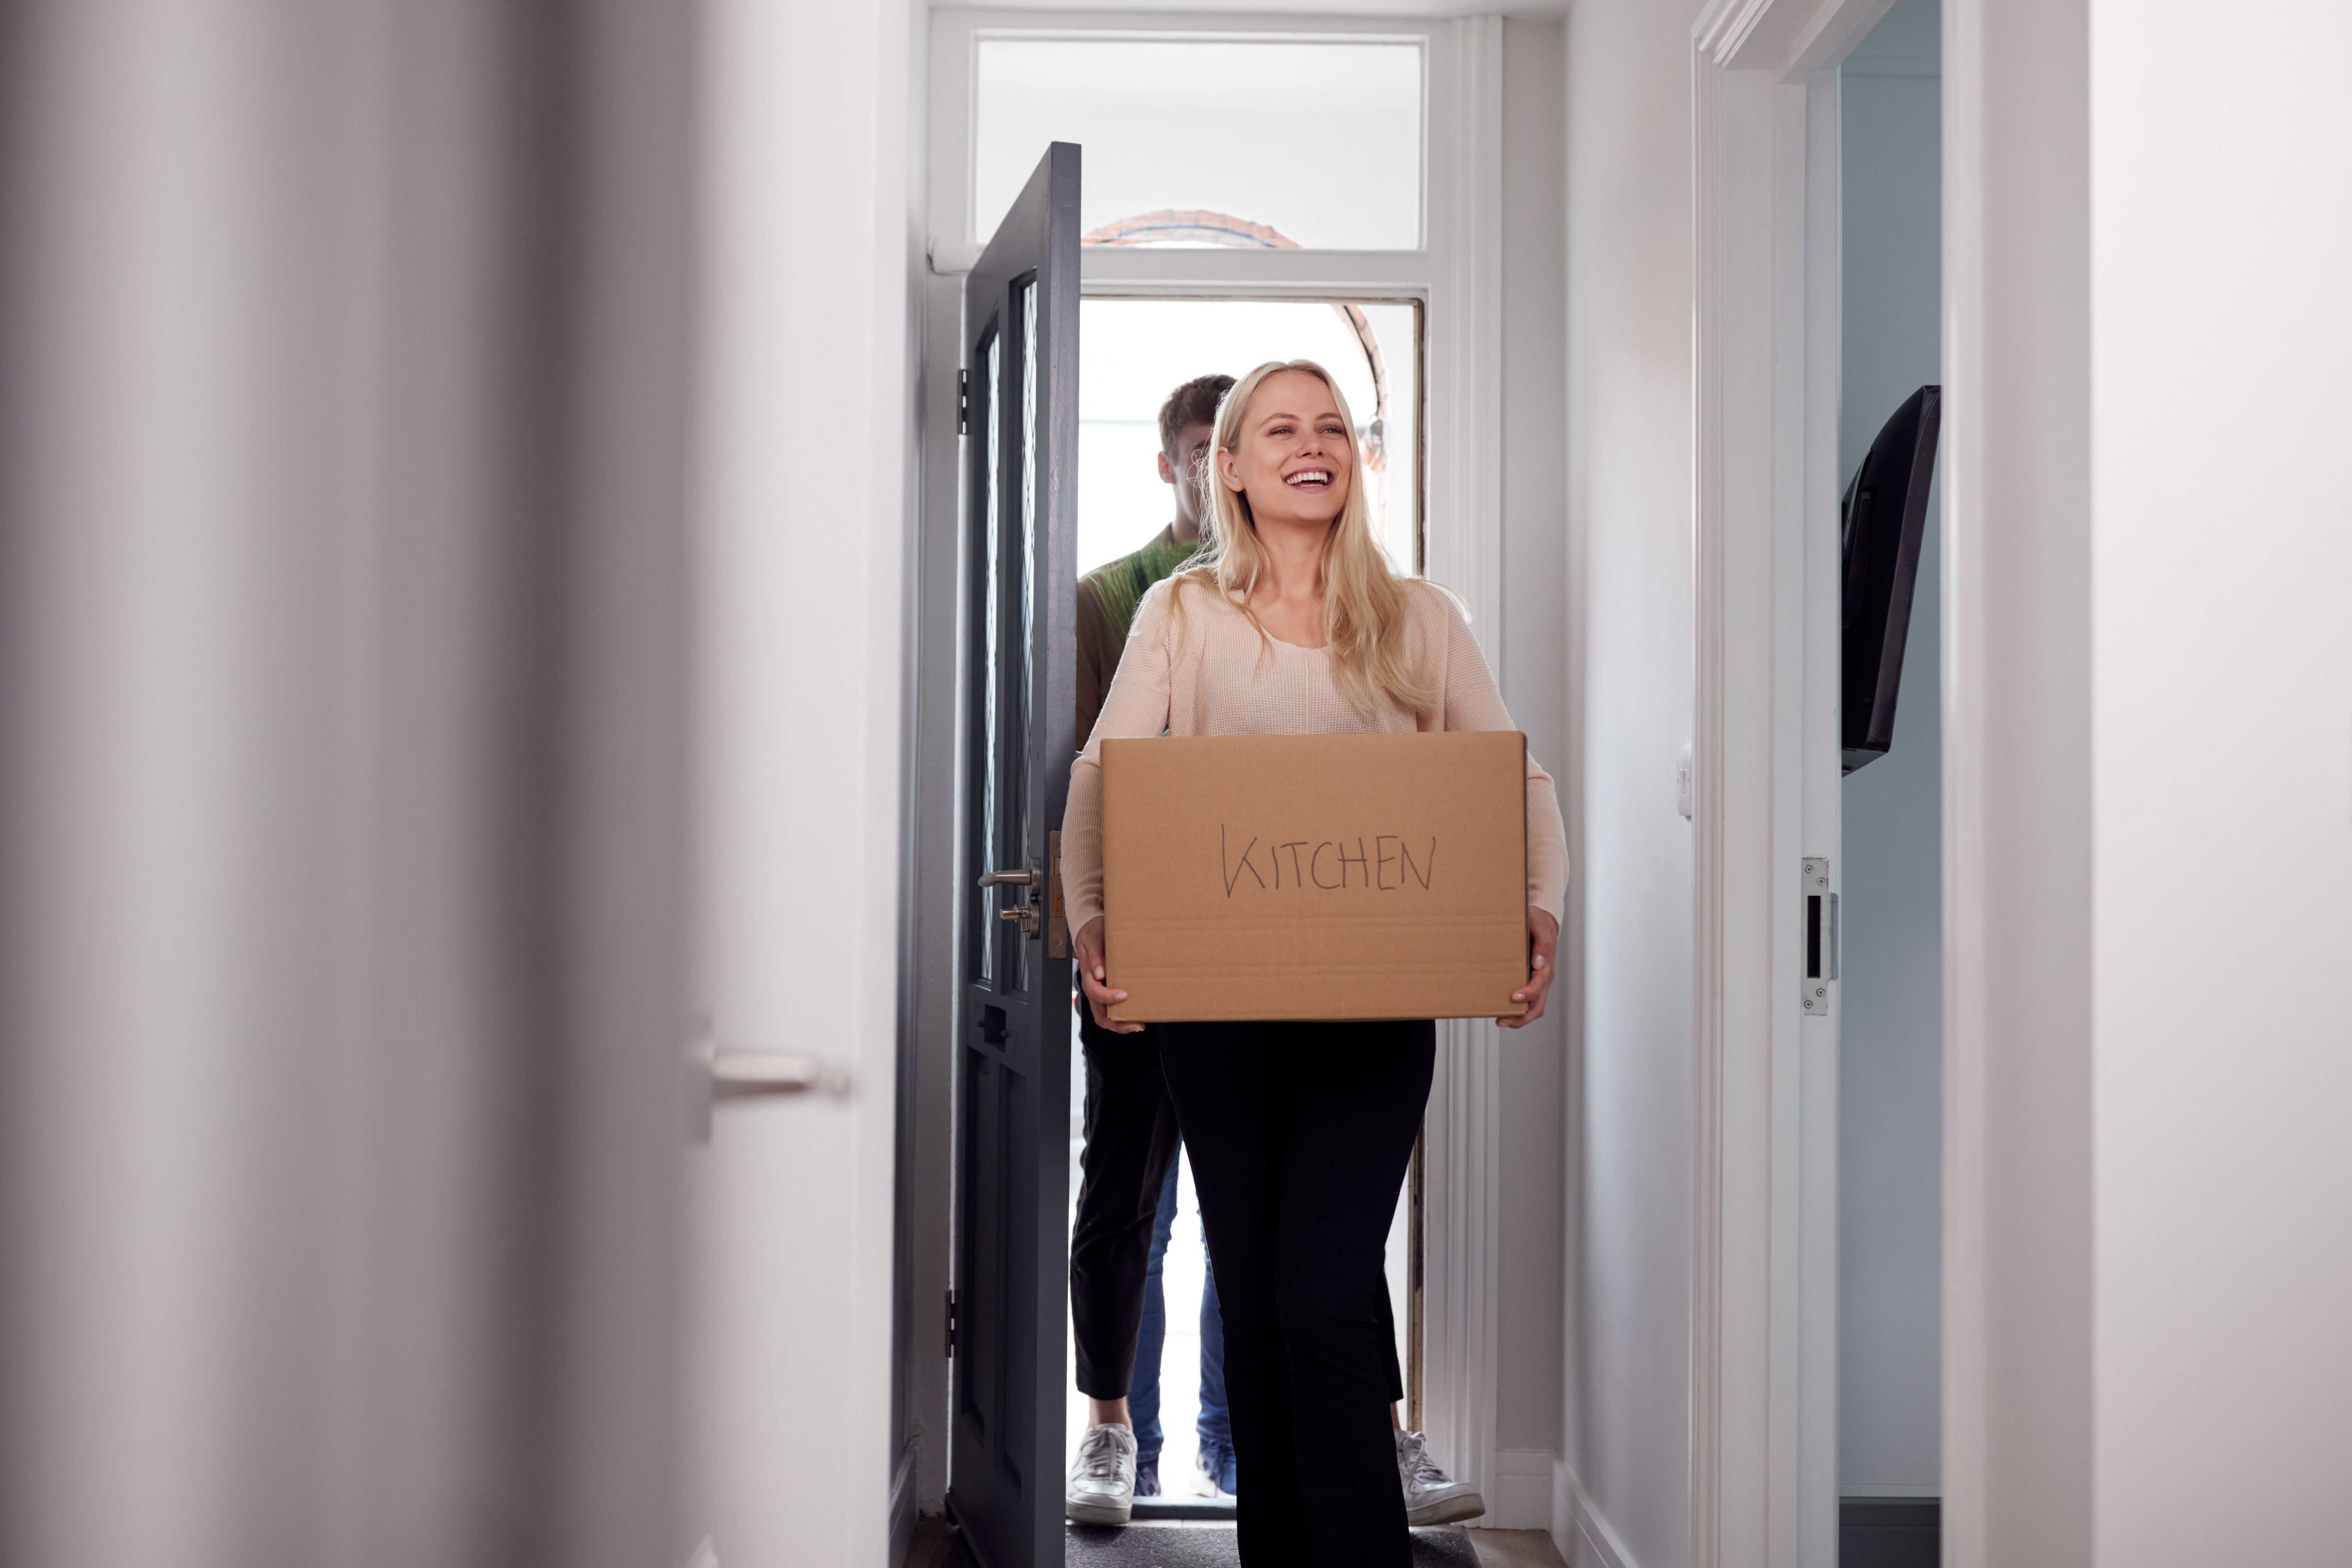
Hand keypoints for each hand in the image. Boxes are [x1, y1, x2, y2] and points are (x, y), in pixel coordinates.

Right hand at [1074, 918, 1141, 1033]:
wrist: (1092, 931)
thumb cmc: (1093, 933)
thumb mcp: (1093, 938)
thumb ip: (1095, 955)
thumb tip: (1099, 973)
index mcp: (1088, 975)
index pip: (1095, 992)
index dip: (1108, 997)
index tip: (1124, 995)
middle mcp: (1093, 987)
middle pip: (1099, 1013)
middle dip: (1116, 1023)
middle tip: (1136, 1024)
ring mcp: (1100, 991)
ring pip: (1105, 1016)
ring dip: (1121, 1023)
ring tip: (1138, 1024)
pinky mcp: (1108, 990)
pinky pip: (1112, 1009)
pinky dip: (1123, 1016)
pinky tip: (1137, 1014)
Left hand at [1498, 907, 1558, 1028]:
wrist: (1542, 922)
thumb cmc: (1538, 923)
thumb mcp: (1538, 925)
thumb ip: (1542, 941)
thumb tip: (1539, 963)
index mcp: (1546, 963)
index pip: (1540, 983)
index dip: (1529, 992)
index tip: (1516, 996)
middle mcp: (1544, 976)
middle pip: (1538, 1004)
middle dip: (1522, 1016)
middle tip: (1504, 1019)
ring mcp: (1539, 982)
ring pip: (1534, 1007)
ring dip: (1520, 1018)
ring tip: (1502, 1021)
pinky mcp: (1531, 983)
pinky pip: (1529, 1003)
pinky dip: (1518, 1011)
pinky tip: (1503, 1012)